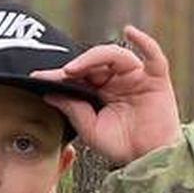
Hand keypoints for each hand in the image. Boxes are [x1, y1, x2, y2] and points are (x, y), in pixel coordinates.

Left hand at [32, 24, 181, 164]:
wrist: (148, 160)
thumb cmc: (121, 146)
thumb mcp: (89, 129)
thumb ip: (73, 109)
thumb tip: (49, 94)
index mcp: (100, 90)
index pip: (78, 75)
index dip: (59, 75)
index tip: (37, 76)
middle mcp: (117, 79)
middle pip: (95, 62)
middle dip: (76, 65)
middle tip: (61, 73)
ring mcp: (136, 77)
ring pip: (115, 56)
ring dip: (95, 57)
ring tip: (75, 68)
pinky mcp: (156, 79)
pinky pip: (153, 55)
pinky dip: (144, 41)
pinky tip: (130, 32)